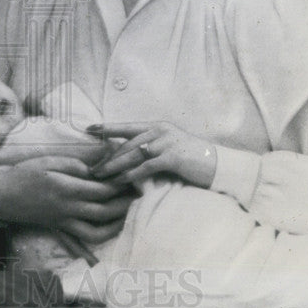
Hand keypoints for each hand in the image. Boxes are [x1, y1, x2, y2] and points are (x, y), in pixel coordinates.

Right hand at [0, 156, 133, 242]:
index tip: (133, 175)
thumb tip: (96, 168)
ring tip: (130, 210)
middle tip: (140, 193)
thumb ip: (74, 165)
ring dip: (118, 222)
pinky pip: (86, 238)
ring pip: (99, 229)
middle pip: (106, 210)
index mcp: (67, 188)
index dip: (121, 184)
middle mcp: (69, 208)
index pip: (102, 189)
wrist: (2, 196)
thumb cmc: (24, 174)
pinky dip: (103, 235)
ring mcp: (66, 221)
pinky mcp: (62, 228)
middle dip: (126, 202)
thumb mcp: (49, 161)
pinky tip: (113, 226)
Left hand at [88, 121, 217, 188]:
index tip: (89, 129)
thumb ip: (150, 147)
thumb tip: (127, 154)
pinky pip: (146, 167)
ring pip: (133, 155)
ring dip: (114, 166)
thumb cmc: (191, 158)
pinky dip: (132, 174)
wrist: (218, 165)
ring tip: (100, 175)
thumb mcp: (169, 146)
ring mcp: (166, 143)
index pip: (127, 126)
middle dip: (107, 157)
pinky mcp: (173, 157)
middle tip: (91, 168)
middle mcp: (160, 131)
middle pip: (127, 144)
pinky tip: (120, 181)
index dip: (107, 128)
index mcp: (157, 126)